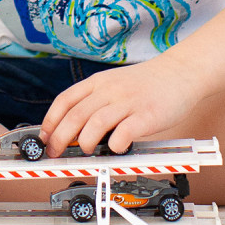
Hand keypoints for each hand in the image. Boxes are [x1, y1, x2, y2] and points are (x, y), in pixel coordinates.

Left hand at [40, 56, 199, 156]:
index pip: (64, 101)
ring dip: (85, 142)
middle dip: (60, 138)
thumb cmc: (146, 84)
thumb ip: (95, 102)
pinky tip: (116, 148)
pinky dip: (116, 144)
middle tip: (56, 153)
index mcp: (97, 83)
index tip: (44, 138)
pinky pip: (125, 132)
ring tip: (86, 151)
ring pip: (95, 123)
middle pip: (75, 115)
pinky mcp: (147, 115)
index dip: (50, 121)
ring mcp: (128, 102)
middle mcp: (109, 90)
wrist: (180, 72)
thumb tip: (72, 130)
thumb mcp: (113, 84)